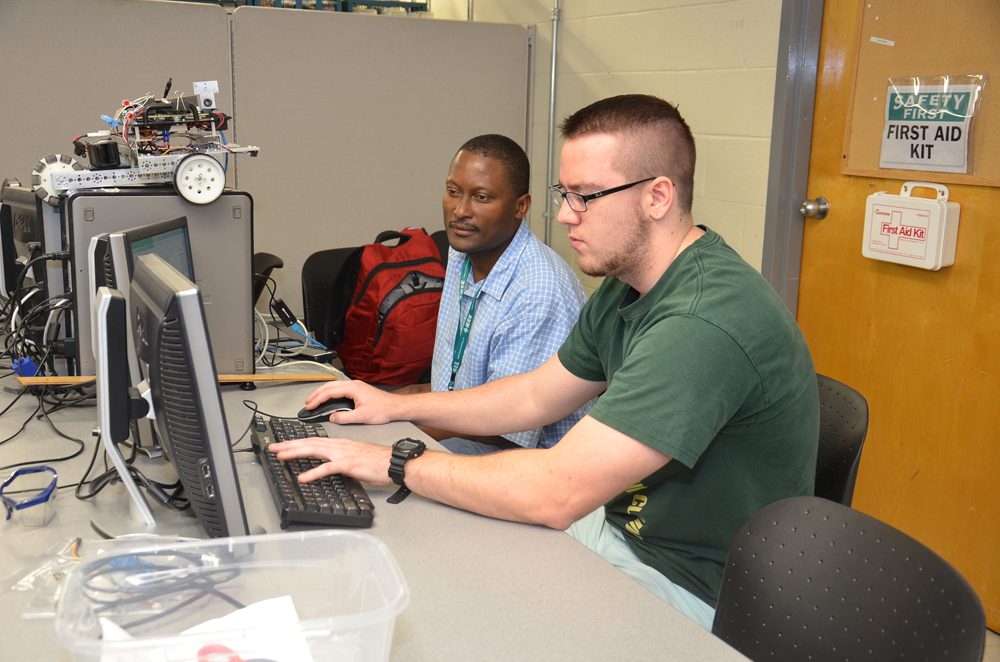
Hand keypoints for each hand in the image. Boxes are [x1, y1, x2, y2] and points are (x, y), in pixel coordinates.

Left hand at [268, 437, 392, 485]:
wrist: (392, 462)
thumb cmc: (377, 461)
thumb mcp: (355, 457)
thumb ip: (340, 459)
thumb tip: (330, 465)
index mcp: (339, 444)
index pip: (313, 441)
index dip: (296, 442)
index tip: (283, 445)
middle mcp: (338, 446)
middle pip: (309, 443)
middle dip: (289, 445)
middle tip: (273, 447)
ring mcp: (342, 454)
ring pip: (314, 451)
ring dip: (295, 453)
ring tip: (281, 456)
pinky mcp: (348, 465)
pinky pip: (327, 469)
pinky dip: (313, 473)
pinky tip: (302, 478)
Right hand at [303, 380, 404, 424]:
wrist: (396, 407)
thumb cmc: (383, 410)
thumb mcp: (362, 417)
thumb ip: (344, 418)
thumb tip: (332, 417)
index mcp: (353, 388)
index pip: (329, 392)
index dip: (317, 400)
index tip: (309, 407)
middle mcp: (353, 384)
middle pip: (329, 386)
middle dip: (316, 394)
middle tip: (307, 403)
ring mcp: (356, 386)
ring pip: (334, 386)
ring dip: (323, 393)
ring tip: (314, 401)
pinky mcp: (358, 390)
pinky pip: (340, 389)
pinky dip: (331, 394)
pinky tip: (328, 399)